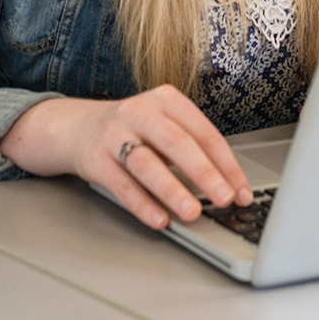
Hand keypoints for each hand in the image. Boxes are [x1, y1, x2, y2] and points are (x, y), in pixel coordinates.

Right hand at [0, 87, 252, 229]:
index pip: (204, 132)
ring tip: (192, 213)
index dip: (226, 164)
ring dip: (172, 190)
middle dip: (204, 173)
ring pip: (148, 163)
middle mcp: (140, 111)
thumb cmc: (133, 130)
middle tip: (223, 198)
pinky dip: (143, 204)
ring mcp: (115, 133)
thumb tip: (227, 186)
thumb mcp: (163, 126)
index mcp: (166, 100)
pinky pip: (122, 185)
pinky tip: (159, 220)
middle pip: (177, 142)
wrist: (77, 128)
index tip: (241, 191)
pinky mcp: (95, 158)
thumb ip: (191, 149)